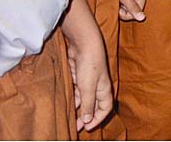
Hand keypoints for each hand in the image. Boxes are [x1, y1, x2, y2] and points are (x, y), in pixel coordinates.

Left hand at [62, 15, 112, 131]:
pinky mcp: (79, 78)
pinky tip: (65, 104)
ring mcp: (88, 82)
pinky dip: (72, 99)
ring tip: (68, 117)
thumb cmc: (90, 65)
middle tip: (76, 126)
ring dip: (77, 108)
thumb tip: (88, 120)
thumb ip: (88, 104)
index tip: (88, 127)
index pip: (105, 108)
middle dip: (86, 116)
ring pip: (83, 100)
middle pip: (94, 106)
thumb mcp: (88, 88)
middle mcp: (98, 87)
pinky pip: (76, 92)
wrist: (83, 44)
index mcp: (104, 90)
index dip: (99, 119)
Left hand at [117, 0, 146, 21]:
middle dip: (122, 10)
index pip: (136, 14)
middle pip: (132, 12)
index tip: (118, 8)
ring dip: (119, 7)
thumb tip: (143, 18)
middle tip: (116, 3)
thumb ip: (133, 8)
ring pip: (127, 9)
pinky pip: (124, 4)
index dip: (125, 14)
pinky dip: (119, 3)